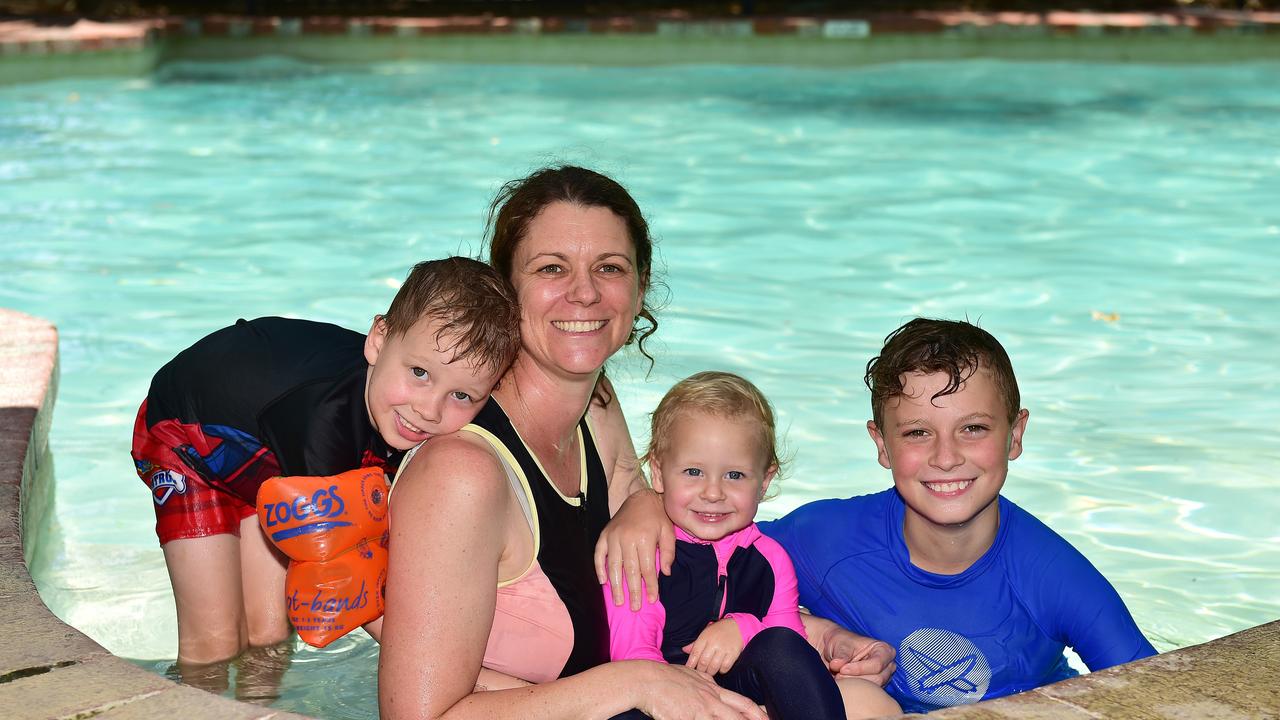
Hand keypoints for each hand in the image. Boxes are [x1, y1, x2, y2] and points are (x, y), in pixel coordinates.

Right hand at [594, 489, 675, 609]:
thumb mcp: (669, 532)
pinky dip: (599, 569)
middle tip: (635, 607)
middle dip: (633, 591)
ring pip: (614, 566)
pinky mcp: (604, 535)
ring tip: (618, 601)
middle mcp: (627, 538)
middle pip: (630, 570)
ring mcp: (613, 536)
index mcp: (645, 538)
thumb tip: (665, 573)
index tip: (652, 600)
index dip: (650, 586)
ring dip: (616, 585)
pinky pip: (599, 554)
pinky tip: (603, 582)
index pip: (647, 568)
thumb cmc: (658, 517)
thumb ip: (669, 553)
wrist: (642, 498)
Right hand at [634, 662, 766, 719]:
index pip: (742, 702)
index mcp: (713, 690)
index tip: (767, 717)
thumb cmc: (666, 677)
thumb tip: (714, 683)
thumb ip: (705, 681)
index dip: (757, 712)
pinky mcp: (688, 718)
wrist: (647, 679)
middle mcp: (711, 700)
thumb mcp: (692, 674)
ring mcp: (700, 710)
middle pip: (740, 715)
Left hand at [682, 619, 742, 675]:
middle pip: (703, 662)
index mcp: (705, 638)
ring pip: (714, 666)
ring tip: (709, 671)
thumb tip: (684, 650)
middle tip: (700, 672)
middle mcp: (714, 643)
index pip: (695, 653)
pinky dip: (721, 670)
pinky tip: (720, 668)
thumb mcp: (705, 633)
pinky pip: (725, 667)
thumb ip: (695, 643)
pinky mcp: (733, 654)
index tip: (689, 669)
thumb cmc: (718, 631)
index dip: (691, 663)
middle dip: (700, 670)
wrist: (736, 626)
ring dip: (710, 672)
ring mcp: (724, 649)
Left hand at [823, 627, 895, 686]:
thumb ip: (841, 656)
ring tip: (839, 677)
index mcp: (884, 649)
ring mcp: (883, 677)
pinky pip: (867, 693)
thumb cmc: (842, 643)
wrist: (835, 649)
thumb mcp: (841, 645)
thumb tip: (837, 665)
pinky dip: (854, 689)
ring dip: (854, 684)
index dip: (859, 669)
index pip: (877, 664)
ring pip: (872, 688)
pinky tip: (845, 682)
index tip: (842, 669)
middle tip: (839, 675)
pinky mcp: (876, 687)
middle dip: (856, 678)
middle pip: (877, 678)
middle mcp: (887, 664)